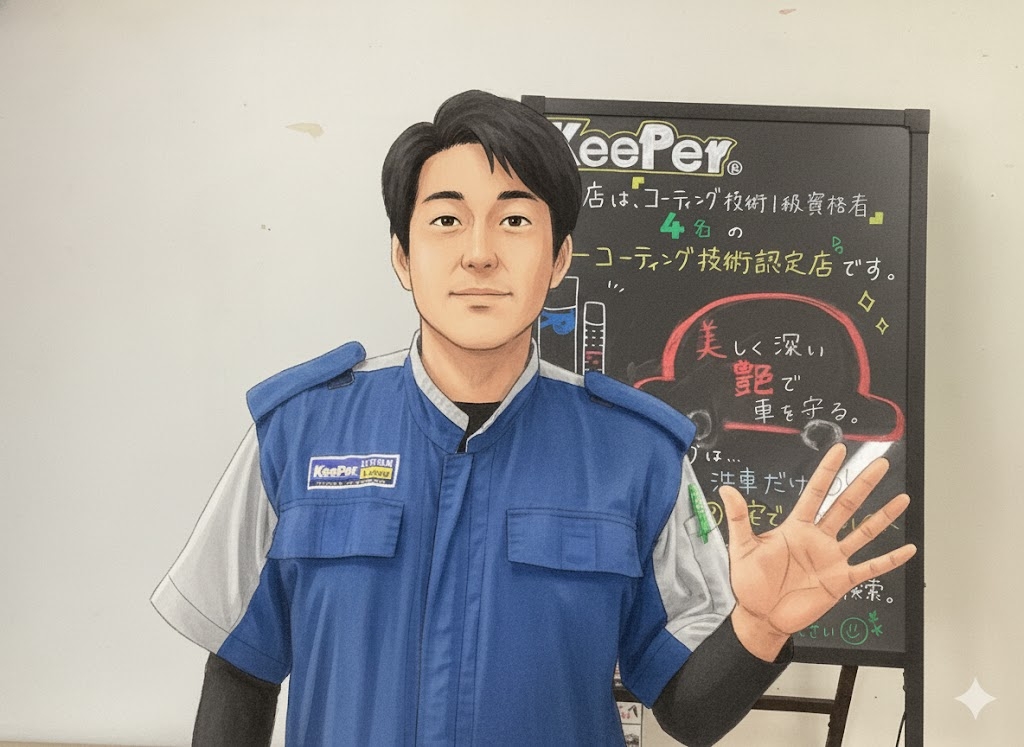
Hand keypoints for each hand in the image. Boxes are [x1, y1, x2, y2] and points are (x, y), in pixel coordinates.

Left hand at [720, 443, 916, 659]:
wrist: (760, 617)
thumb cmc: (750, 583)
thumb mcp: (742, 547)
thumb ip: (739, 519)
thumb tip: (726, 489)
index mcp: (796, 527)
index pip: (815, 493)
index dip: (827, 472)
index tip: (840, 450)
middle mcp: (818, 538)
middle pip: (845, 506)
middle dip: (862, 484)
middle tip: (880, 463)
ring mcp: (832, 559)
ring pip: (863, 532)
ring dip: (883, 516)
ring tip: (903, 498)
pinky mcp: (840, 581)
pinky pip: (870, 568)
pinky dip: (890, 560)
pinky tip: (909, 549)